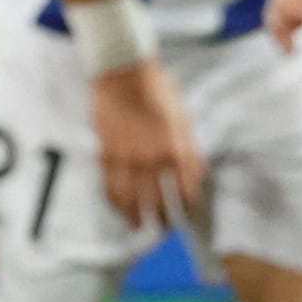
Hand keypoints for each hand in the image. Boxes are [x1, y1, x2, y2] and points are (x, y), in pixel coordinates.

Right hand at [87, 55, 204, 227]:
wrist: (123, 71)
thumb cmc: (157, 89)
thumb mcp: (183, 117)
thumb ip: (189, 148)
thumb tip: (196, 172)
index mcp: (175, 148)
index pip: (184, 189)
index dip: (185, 208)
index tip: (185, 217)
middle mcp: (152, 158)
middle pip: (157, 200)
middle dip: (161, 220)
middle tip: (163, 230)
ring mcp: (127, 157)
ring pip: (130, 199)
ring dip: (134, 217)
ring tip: (137, 227)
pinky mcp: (106, 153)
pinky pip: (110, 185)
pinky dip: (114, 201)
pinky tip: (117, 207)